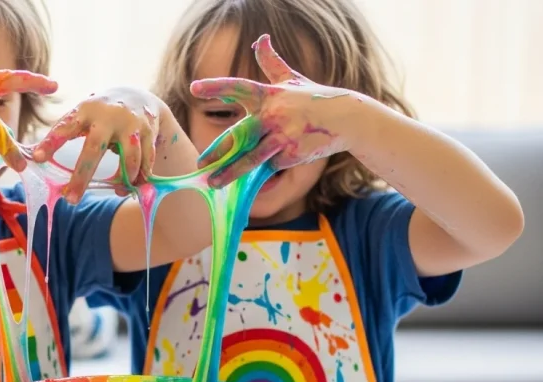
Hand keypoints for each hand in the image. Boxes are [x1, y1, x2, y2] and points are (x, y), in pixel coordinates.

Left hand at [32, 87, 160, 201]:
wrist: (138, 96)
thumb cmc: (100, 114)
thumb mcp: (82, 115)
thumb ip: (65, 132)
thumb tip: (35, 157)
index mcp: (85, 111)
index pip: (64, 128)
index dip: (50, 143)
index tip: (36, 158)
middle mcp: (107, 116)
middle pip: (94, 149)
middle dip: (82, 177)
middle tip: (70, 200)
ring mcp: (130, 123)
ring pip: (129, 158)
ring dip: (123, 179)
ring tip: (118, 191)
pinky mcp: (148, 131)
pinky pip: (145, 161)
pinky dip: (140, 176)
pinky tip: (135, 185)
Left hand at [191, 34, 355, 186]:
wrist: (347, 119)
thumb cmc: (314, 98)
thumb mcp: (291, 78)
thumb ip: (271, 62)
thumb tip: (260, 38)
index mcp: (269, 95)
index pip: (239, 88)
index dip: (217, 87)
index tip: (194, 88)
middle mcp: (273, 115)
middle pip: (240, 135)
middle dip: (218, 150)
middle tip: (200, 163)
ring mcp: (283, 136)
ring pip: (251, 158)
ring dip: (231, 172)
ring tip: (214, 183)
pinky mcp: (292, 154)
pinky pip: (270, 166)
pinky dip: (265, 169)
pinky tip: (266, 170)